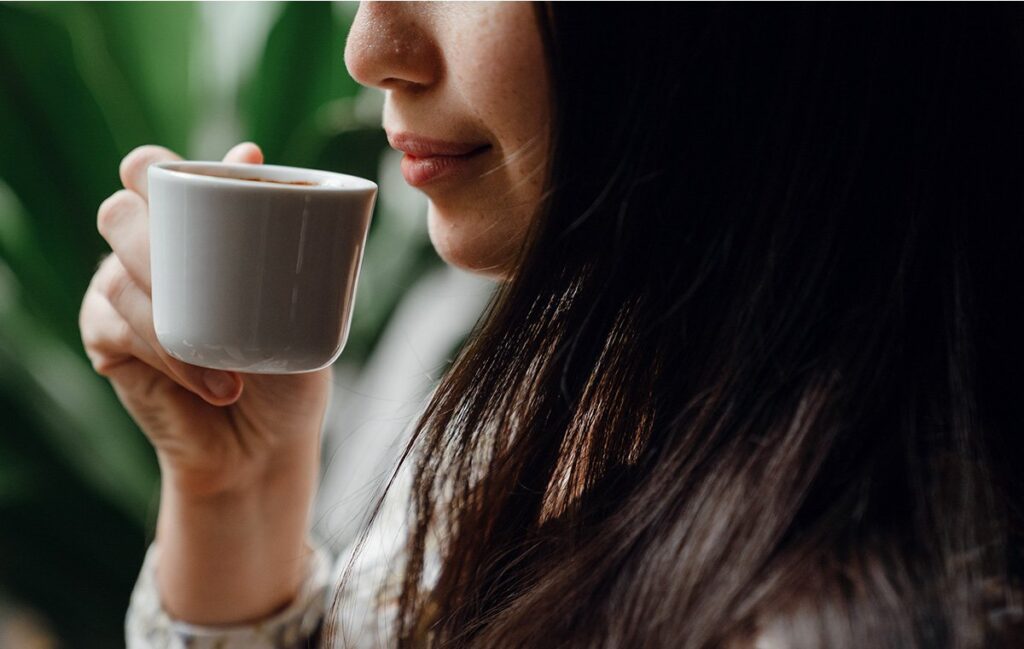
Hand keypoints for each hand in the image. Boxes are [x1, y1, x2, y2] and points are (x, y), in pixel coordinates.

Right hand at [79, 143, 331, 497]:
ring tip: (234, 360)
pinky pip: (116, 328)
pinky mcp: (106, 342)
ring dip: (175, 315)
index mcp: (190, 229)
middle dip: (155, 235)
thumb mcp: (297, 300)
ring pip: (117, 275)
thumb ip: (274, 232)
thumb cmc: (285, 364)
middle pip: (119, 211)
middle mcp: (147, 252)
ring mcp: (120, 295)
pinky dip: (168, 354)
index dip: (159, 168)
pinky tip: (213, 382)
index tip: (222, 178)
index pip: (150, 172)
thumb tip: (247, 151)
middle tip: (206, 272)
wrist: (267, 442)